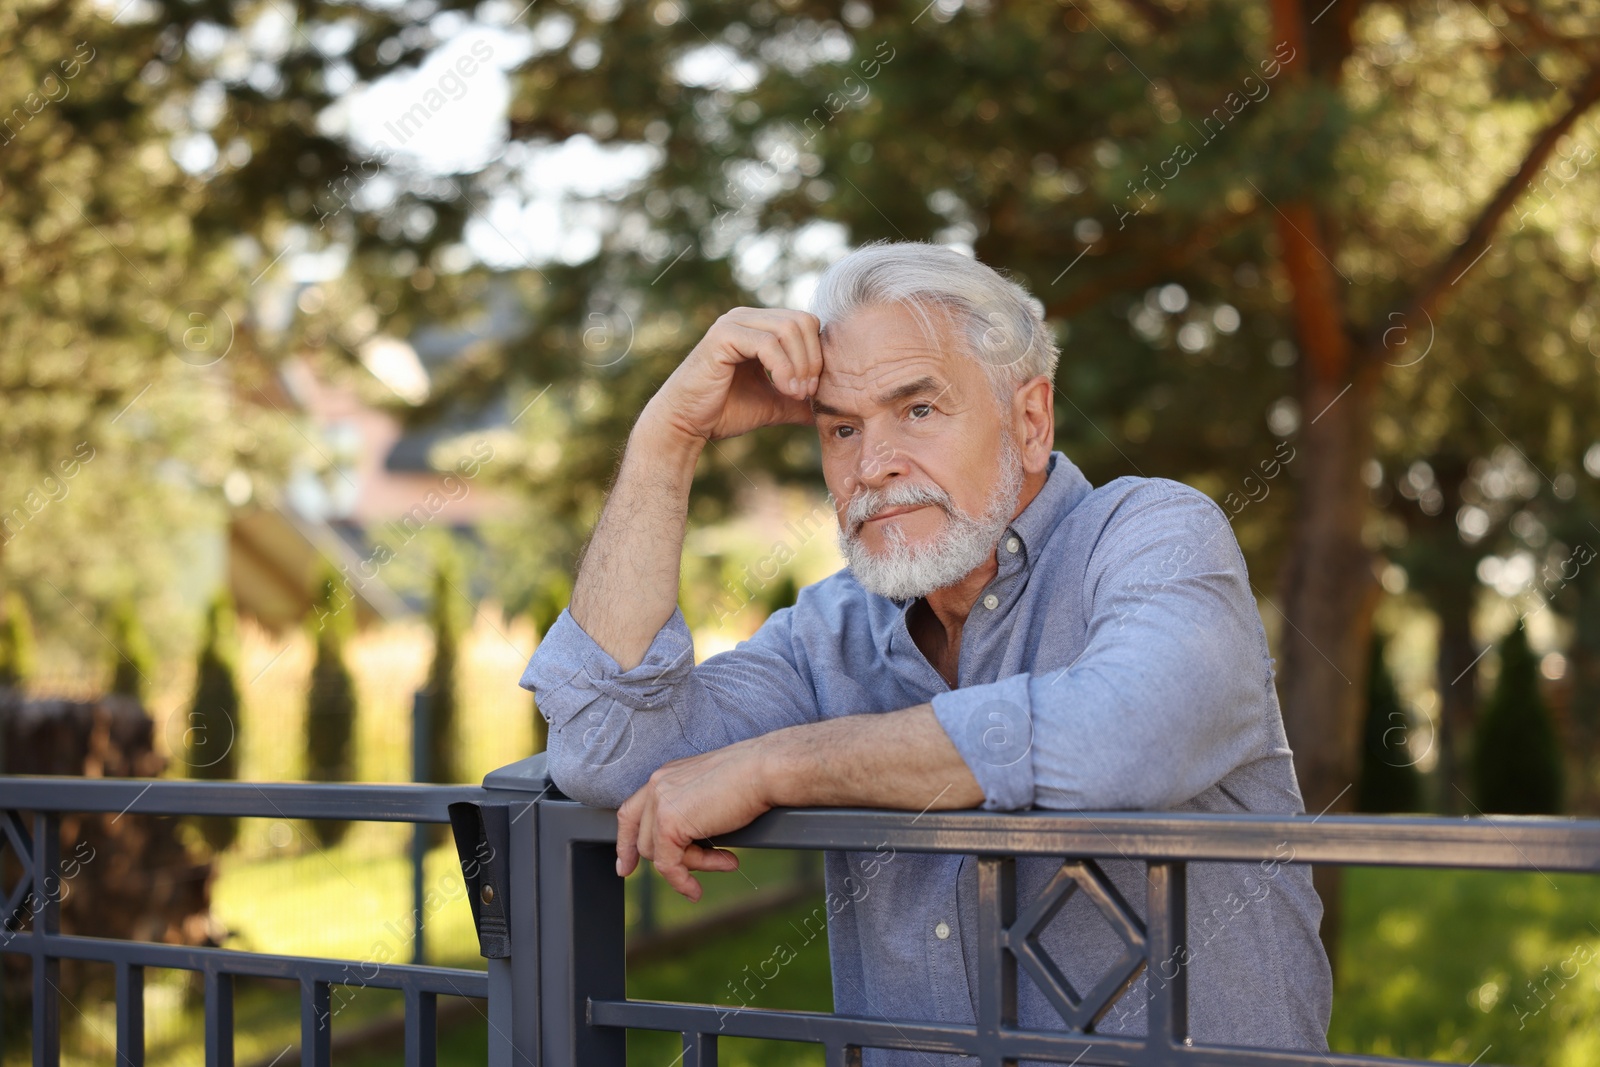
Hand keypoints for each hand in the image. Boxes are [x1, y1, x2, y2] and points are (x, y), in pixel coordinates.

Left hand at [615, 738, 775, 900]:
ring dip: (692, 866)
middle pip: (646, 839)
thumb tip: (686, 845)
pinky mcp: (669, 823)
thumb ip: (691, 811)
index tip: (625, 867)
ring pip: (658, 854)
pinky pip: (667, 865)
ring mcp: (660, 803)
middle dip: (676, 860)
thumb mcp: (711, 793)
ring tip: (725, 862)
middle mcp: (657, 784)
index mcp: (666, 775)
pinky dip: (681, 882)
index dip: (626, 842)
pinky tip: (696, 890)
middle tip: (708, 867)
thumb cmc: (752, 778)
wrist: (765, 771)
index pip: (632, 812)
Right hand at [643, 307, 822, 442]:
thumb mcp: (775, 403)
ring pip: (789, 328)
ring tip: (796, 393)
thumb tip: (836, 404)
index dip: (818, 355)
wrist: (687, 424)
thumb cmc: (726, 412)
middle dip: (813, 358)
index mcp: (760, 327)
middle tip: (808, 392)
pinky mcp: (723, 335)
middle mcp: (747, 318)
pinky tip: (783, 389)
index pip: (807, 323)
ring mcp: (734, 322)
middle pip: (803, 320)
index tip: (813, 390)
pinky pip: (767, 342)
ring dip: (801, 364)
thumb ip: (801, 398)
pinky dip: (784, 367)